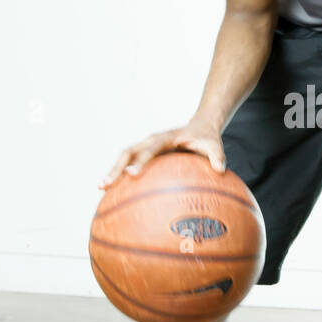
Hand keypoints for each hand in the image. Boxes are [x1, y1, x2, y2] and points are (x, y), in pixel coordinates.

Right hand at [99, 117, 225, 188]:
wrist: (200, 127)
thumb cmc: (206, 138)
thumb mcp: (214, 145)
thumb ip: (217, 156)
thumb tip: (220, 170)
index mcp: (165, 138)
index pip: (150, 149)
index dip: (140, 161)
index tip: (132, 175)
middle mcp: (151, 140)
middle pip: (128, 152)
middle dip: (116, 168)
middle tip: (105, 185)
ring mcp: (146, 147)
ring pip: (124, 158)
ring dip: (112, 172)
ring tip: (101, 190)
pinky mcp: (145, 154)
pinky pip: (129, 164)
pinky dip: (121, 176)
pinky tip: (114, 194)